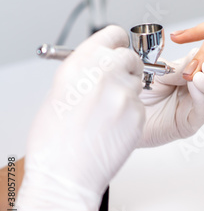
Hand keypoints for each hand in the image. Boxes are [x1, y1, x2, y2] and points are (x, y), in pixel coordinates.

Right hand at [15, 26, 144, 210]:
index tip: (118, 48)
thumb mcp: (60, 92)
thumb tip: (98, 63)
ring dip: (128, 92)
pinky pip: (140, 106)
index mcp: (82, 62)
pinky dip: (131, 113)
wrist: (65, 175)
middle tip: (115, 84)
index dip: (116, 43)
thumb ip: (84, 71)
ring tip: (107, 113)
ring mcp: (125, 94)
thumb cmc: (55, 140)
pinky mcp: (139, 114)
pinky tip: (114, 127)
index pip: (113, 34)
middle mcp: (106, 73)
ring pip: (139, 83)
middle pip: (131, 57)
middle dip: (126, 68)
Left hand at [139, 41, 203, 147]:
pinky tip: (196, 83)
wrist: (117, 111)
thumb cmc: (133, 91)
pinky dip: (203, 94)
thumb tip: (201, 56)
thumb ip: (180, 66)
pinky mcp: (190, 122)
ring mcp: (196, 105)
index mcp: (190, 70)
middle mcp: (197, 88)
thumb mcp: (157, 71)